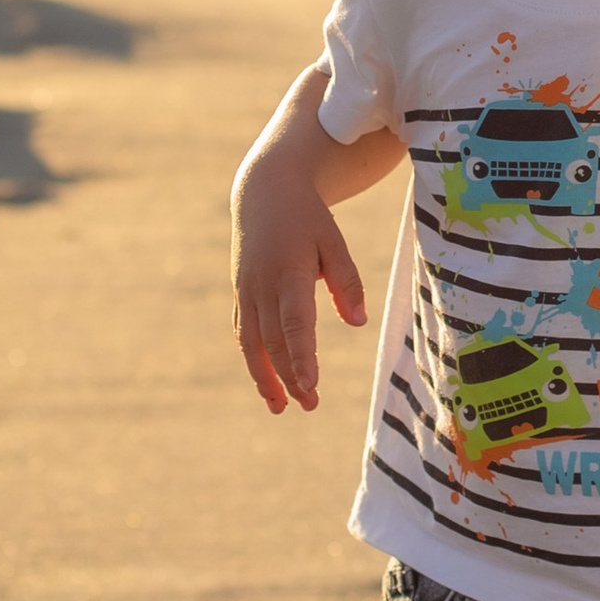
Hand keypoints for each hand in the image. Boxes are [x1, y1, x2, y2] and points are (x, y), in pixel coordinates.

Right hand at [231, 149, 366, 413]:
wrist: (264, 192)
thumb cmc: (308, 218)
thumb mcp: (333, 241)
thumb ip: (347, 281)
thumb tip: (359, 323)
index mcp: (288, 272)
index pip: (294, 323)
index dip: (301, 356)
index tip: (311, 385)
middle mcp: (262, 286)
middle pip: (273, 340)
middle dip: (289, 376)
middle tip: (310, 404)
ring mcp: (246, 291)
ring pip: (252, 342)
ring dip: (265, 377)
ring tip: (280, 408)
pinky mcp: (240, 293)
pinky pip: (244, 333)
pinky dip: (253, 360)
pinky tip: (266, 382)